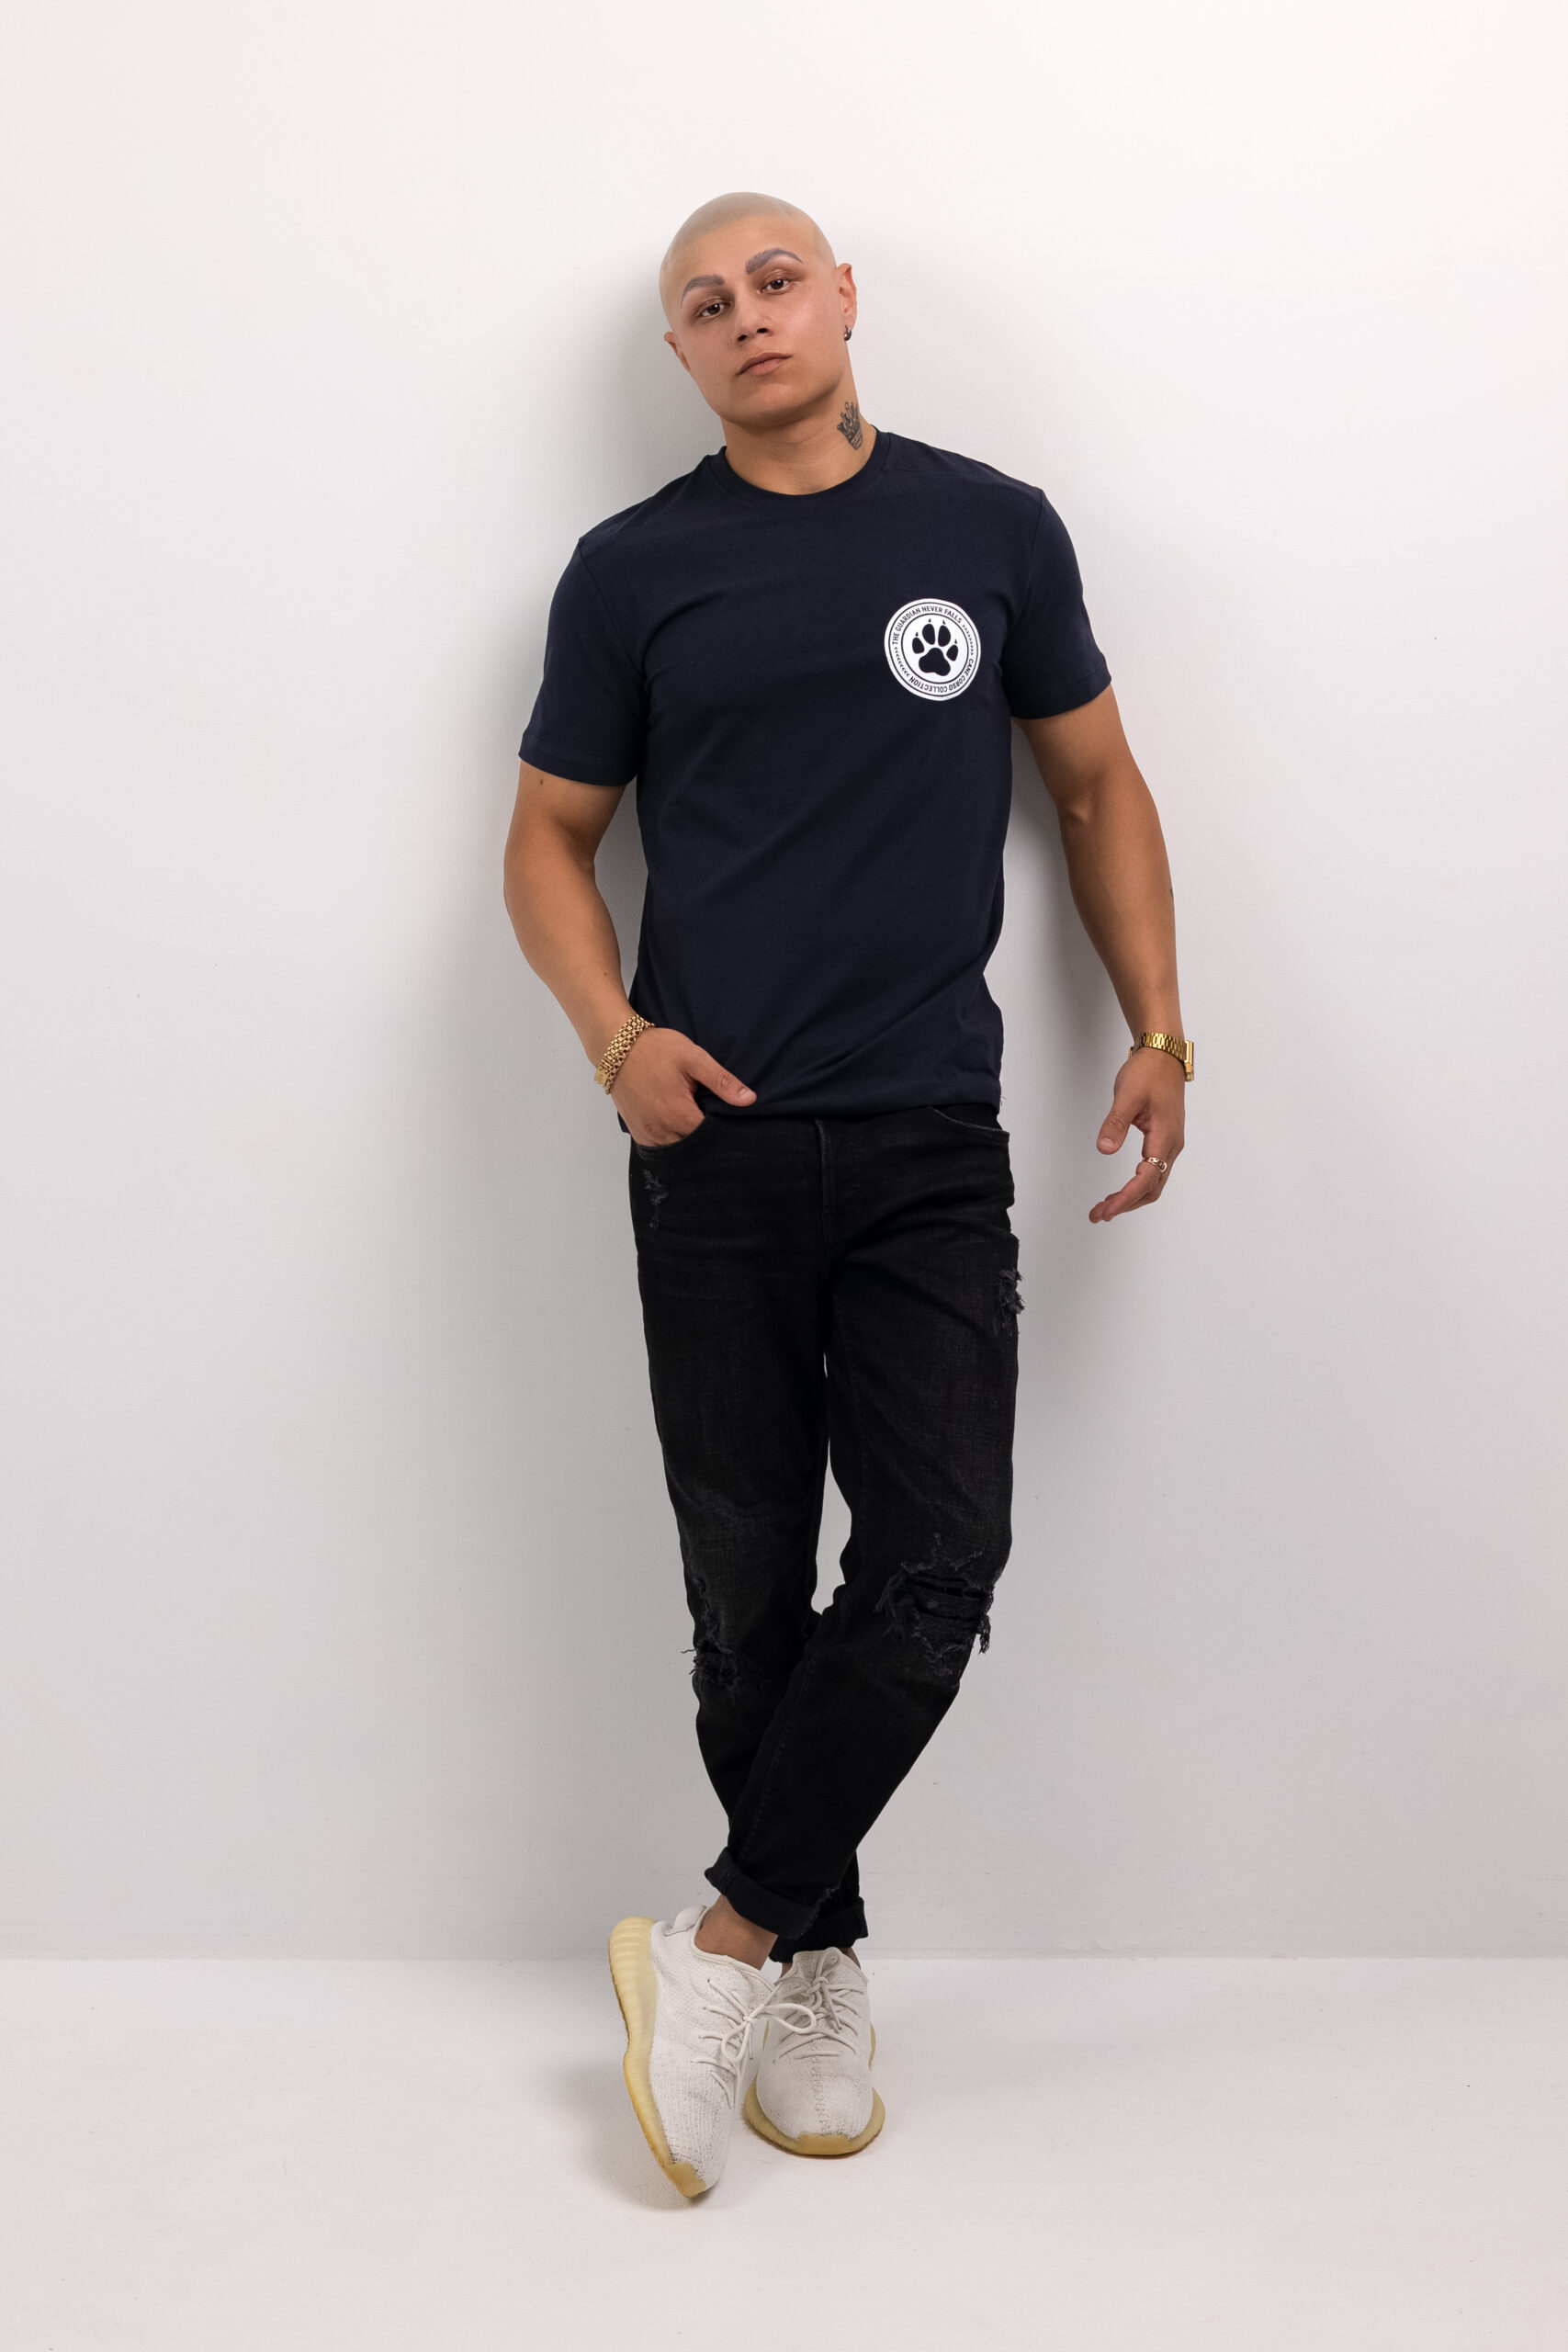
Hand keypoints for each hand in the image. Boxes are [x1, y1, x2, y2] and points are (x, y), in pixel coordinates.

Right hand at [610, 1025, 754, 1144]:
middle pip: (694, 1147)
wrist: (617, 1047)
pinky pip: (658, 1147)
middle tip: (712, 1120)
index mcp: (678, 1113)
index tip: (728, 1120)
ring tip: (695, 1123)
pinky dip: (670, 1141)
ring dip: (688, 1142)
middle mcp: (660, 1130)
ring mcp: (646, 1133)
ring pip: (676, 1150)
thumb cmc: (657, 1049)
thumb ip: (722, 1081)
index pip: (711, 1137)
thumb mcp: (694, 1058)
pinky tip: (678, 1127)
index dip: (722, 1130)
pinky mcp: (636, 1131)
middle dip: (706, 1139)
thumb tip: (749, 1100)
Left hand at [1089, 1048, 1185, 1222]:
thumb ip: (1116, 1123)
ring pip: (1153, 1183)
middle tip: (1099, 1214)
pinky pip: (1153, 1172)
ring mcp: (1169, 1143)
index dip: (1126, 1197)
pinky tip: (1120, 1190)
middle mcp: (1171, 1145)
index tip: (1107, 1209)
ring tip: (1105, 1207)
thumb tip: (1105, 1149)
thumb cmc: (1148, 1072)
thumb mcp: (1127, 1095)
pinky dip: (1136, 1186)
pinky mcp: (1163, 1140)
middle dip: (1126, 1204)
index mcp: (1165, 1136)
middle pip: (1152, 1188)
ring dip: (1131, 1198)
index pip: (1146, 1178)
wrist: (1163, 1055)